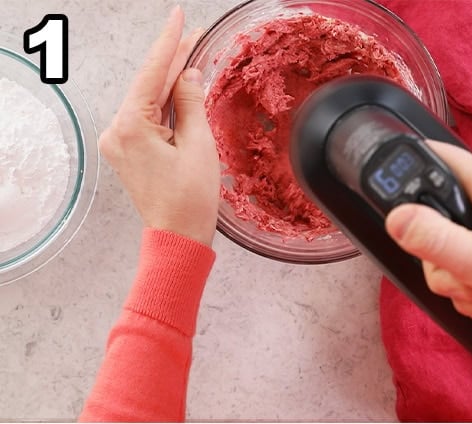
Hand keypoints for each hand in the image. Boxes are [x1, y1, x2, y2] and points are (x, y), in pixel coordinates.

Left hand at [99, 7, 216, 244]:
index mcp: (132, 126)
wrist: (178, 236)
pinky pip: (148, 116)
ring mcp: (121, 141)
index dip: (169, 43)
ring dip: (172, 81)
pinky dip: (167, 103)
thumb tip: (190, 76)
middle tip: (194, 35)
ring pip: (149, 99)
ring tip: (194, 58)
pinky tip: (183, 90)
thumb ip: (191, 104)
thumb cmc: (190, 199)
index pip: (153, 73)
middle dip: (173, 61)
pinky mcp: (129, 150)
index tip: (177, 18)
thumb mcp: (199, 145)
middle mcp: (118, 130)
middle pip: (149, 84)